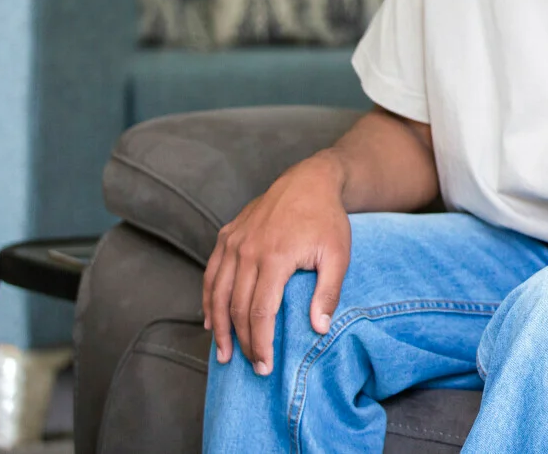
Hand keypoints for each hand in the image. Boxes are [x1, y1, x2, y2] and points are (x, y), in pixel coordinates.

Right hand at [202, 152, 351, 374]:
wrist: (309, 181)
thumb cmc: (327, 220)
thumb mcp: (338, 255)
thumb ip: (328, 292)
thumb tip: (318, 328)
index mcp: (275, 257)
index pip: (260, 312)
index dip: (260, 343)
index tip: (265, 366)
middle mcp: (248, 250)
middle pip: (237, 308)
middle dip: (242, 342)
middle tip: (250, 366)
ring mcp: (233, 242)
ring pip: (218, 294)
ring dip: (219, 327)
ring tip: (223, 353)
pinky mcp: (227, 235)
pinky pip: (212, 274)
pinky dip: (209, 300)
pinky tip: (211, 320)